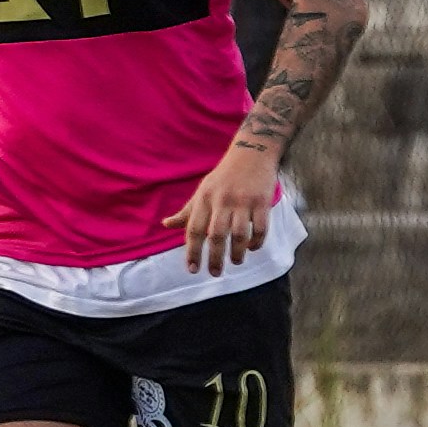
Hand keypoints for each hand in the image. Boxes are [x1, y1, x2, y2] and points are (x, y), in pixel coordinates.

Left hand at [167, 143, 275, 273]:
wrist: (251, 153)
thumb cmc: (223, 177)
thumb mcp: (202, 191)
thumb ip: (186, 211)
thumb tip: (165, 224)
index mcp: (204, 199)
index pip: (194, 229)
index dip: (192, 251)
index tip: (193, 269)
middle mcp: (222, 201)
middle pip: (216, 235)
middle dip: (215, 258)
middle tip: (215, 273)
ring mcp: (243, 201)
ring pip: (239, 234)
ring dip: (237, 252)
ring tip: (235, 262)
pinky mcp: (262, 201)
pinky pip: (260, 228)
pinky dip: (257, 242)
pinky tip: (252, 248)